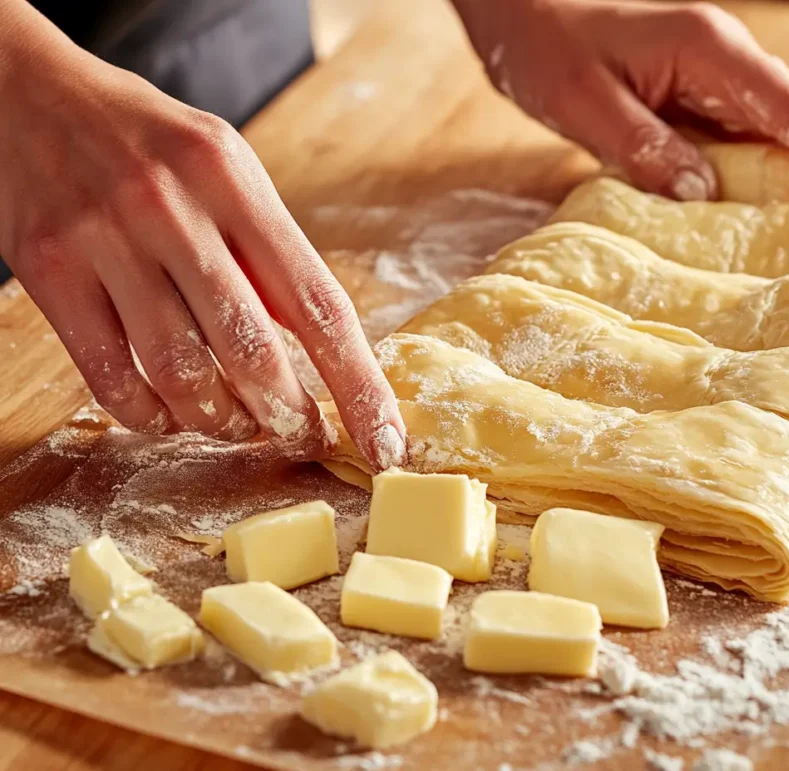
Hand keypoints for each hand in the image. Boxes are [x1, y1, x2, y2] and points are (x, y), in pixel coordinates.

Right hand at [0, 3, 404, 467]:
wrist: (28, 92)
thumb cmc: (151, 143)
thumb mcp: (228, 170)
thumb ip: (268, 252)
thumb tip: (319, 350)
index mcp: (234, 182)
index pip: (318, 304)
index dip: (359, 385)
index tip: (383, 442)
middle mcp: (172, 209)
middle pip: (252, 352)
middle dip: (289, 416)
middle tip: (303, 437)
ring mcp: (105, 240)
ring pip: (182, 375)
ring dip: (221, 421)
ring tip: (237, 424)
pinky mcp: (47, 271)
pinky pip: (111, 379)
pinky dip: (150, 417)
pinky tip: (170, 415)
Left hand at [454, 0, 788, 199]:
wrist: (525, 14)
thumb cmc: (546, 46)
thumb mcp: (582, 99)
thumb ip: (641, 145)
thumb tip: (701, 196)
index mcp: (710, 51)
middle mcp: (727, 64)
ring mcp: (716, 83)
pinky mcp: (699, 103)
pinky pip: (753, 144)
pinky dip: (787, 175)